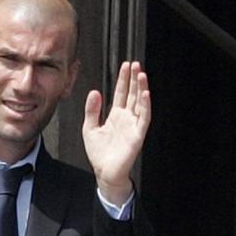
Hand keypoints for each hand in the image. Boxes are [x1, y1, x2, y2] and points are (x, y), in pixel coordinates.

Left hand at [83, 61, 150, 205]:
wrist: (105, 172)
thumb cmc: (99, 154)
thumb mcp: (90, 128)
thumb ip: (92, 110)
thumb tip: (94, 92)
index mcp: (116, 116)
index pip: (121, 93)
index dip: (123, 80)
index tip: (125, 66)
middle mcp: (126, 118)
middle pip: (132, 94)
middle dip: (134, 79)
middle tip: (135, 64)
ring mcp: (133, 126)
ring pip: (140, 103)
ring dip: (142, 88)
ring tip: (141, 74)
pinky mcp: (137, 135)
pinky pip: (144, 118)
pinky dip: (145, 106)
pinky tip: (145, 94)